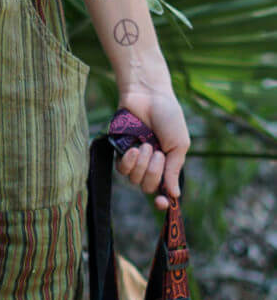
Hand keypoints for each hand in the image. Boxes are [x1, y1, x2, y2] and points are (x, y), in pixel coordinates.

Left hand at [115, 85, 189, 209]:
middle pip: (148, 188)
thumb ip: (175, 170)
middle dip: (153, 172)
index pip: (163, 191)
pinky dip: (129, 161)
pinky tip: (134, 149)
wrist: (149, 96)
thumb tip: (175, 195)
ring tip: (146, 144)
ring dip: (142, 164)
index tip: (162, 203)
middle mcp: (151, 166)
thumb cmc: (168, 117)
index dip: (162, 202)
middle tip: (158, 153)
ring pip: (134, 180)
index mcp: (167, 165)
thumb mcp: (179, 144)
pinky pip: (122, 170)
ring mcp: (135, 161)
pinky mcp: (120, 153)